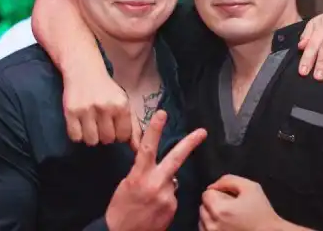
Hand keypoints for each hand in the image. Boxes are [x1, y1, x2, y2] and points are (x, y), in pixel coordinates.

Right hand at [62, 67, 138, 146]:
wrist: (83, 71)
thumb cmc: (106, 89)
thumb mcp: (123, 102)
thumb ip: (132, 125)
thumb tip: (137, 147)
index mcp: (121, 105)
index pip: (123, 135)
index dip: (119, 135)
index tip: (115, 128)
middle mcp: (105, 107)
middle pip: (107, 139)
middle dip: (105, 136)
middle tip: (102, 126)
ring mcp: (87, 110)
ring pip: (91, 140)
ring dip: (92, 137)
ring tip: (91, 126)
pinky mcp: (71, 112)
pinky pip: (75, 137)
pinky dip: (78, 134)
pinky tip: (81, 125)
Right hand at [106, 110, 206, 230]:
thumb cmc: (120, 209)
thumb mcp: (126, 185)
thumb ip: (142, 172)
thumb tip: (157, 167)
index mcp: (139, 175)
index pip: (147, 147)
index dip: (155, 129)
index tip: (162, 113)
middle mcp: (156, 184)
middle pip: (176, 158)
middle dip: (190, 143)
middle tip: (202, 132)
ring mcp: (167, 197)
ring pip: (172, 182)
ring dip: (164, 186)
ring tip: (150, 200)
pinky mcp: (173, 208)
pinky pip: (172, 197)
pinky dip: (165, 200)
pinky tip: (154, 209)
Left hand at [199, 175, 281, 230]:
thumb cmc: (262, 212)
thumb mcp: (250, 187)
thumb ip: (229, 180)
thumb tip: (213, 186)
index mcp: (219, 210)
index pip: (206, 194)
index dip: (220, 192)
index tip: (231, 198)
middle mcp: (212, 226)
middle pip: (203, 207)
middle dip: (215, 204)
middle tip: (232, 208)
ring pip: (203, 220)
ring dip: (212, 216)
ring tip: (230, 219)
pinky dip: (213, 227)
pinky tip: (227, 226)